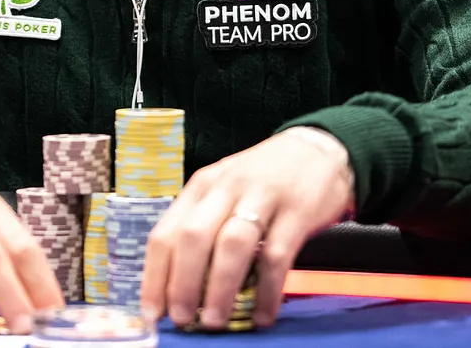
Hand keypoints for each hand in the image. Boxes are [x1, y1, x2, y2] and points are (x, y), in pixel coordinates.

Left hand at [140, 127, 353, 329]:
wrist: (318, 149)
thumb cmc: (264, 178)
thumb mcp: (224, 190)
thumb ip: (203, 226)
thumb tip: (179, 285)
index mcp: (202, 187)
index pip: (165, 234)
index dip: (154, 277)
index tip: (151, 312)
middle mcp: (226, 189)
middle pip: (193, 238)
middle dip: (183, 283)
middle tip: (181, 319)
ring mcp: (262, 197)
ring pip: (231, 244)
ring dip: (219, 287)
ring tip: (214, 320)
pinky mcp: (297, 211)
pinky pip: (276, 256)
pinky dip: (266, 290)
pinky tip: (262, 315)